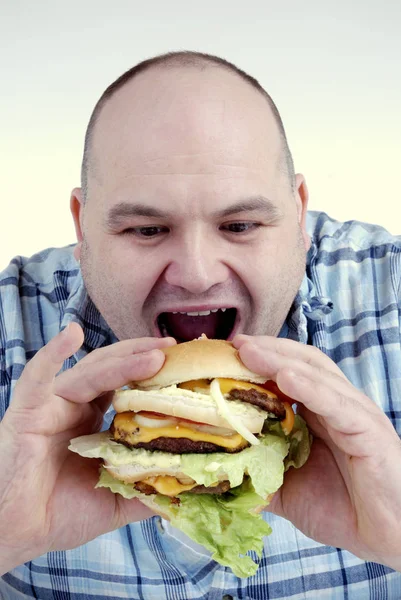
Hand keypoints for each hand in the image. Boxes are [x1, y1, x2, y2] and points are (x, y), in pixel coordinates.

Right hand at [0, 323, 175, 574]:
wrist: (14, 533)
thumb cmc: (57, 514)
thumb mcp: (115, 502)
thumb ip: (147, 491)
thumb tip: (190, 488)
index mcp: (93, 421)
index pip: (127, 386)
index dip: (154, 374)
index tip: (184, 364)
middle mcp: (75, 406)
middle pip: (113, 370)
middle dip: (144, 356)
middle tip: (175, 348)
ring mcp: (52, 404)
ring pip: (89, 372)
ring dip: (122, 360)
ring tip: (155, 353)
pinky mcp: (28, 410)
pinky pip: (38, 376)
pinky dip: (53, 354)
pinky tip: (72, 334)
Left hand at [233, 334, 400, 570]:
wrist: (390, 536)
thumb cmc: (344, 508)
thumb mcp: (287, 490)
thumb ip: (256, 475)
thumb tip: (217, 470)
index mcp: (317, 412)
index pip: (286, 372)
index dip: (257, 360)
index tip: (223, 354)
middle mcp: (335, 404)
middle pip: (299, 362)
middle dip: (265, 349)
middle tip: (233, 343)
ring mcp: (352, 412)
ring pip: (316, 374)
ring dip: (279, 359)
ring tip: (248, 350)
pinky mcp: (367, 428)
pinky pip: (336, 403)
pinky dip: (311, 388)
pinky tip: (287, 377)